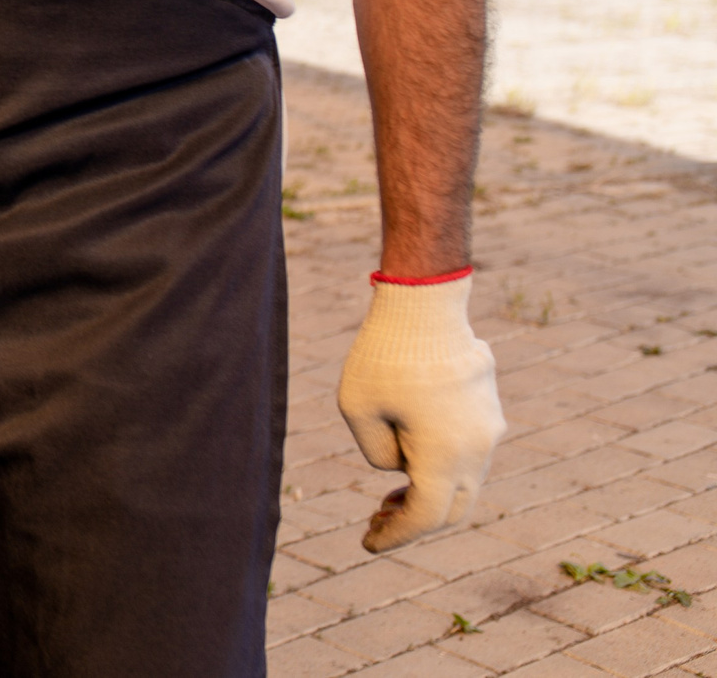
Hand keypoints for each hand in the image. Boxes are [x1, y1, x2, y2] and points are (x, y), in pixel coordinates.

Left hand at [337, 272, 506, 551]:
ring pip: (464, 482)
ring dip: (430, 495)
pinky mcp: (487, 410)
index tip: (367, 543)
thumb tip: (400, 469)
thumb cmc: (383, 355)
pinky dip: (442, 468)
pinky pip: (468, 453)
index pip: (426, 517)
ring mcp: (489, 429)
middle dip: (415, 524)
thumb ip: (377, 453)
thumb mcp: (359, 410)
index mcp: (446, 456)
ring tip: (388, 501)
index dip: (396, 537)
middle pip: (453, 509)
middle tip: (376, 524)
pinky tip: (410, 461)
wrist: (425, 304)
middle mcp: (478, 449)